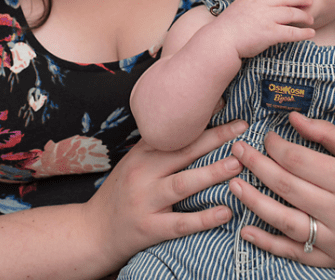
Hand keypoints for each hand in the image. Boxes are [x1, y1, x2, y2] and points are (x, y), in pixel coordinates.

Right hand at [85, 120, 247, 266]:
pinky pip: (181, 223)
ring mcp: (145, 201)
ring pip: (182, 184)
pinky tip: (226, 212)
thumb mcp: (133, 164)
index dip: (199, 119)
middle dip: (214, 138)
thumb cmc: (121, 194)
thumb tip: (192, 126)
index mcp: (140, 155)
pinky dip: (204, 218)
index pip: (173, 133)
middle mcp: (142, 174)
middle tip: (242, 128)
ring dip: (212, 173)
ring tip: (237, 164)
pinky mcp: (149, 228)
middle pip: (182, 152)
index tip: (223, 103)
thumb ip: (159, 148)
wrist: (93, 232)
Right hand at [211, 0, 313, 58]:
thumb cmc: (223, 30)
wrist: (220, 41)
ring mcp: (266, 18)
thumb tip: (253, 13)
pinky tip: (310, 34)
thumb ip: (246, 8)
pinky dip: (304, 33)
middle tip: (309, 0)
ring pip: (292, 13)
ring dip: (304, 16)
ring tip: (310, 19)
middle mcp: (260, 5)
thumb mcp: (234, 11)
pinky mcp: (271, 33)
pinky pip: (292, 32)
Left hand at [228, 113, 334, 266]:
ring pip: (286, 220)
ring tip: (234, 185)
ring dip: (255, 203)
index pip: (299, 160)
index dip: (277, 146)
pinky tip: (245, 230)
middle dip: (257, 166)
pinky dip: (267, 243)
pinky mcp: (330, 259)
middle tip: (237, 151)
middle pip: (288, 186)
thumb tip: (293, 116)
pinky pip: (293, 252)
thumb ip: (326, 134)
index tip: (266, 137)